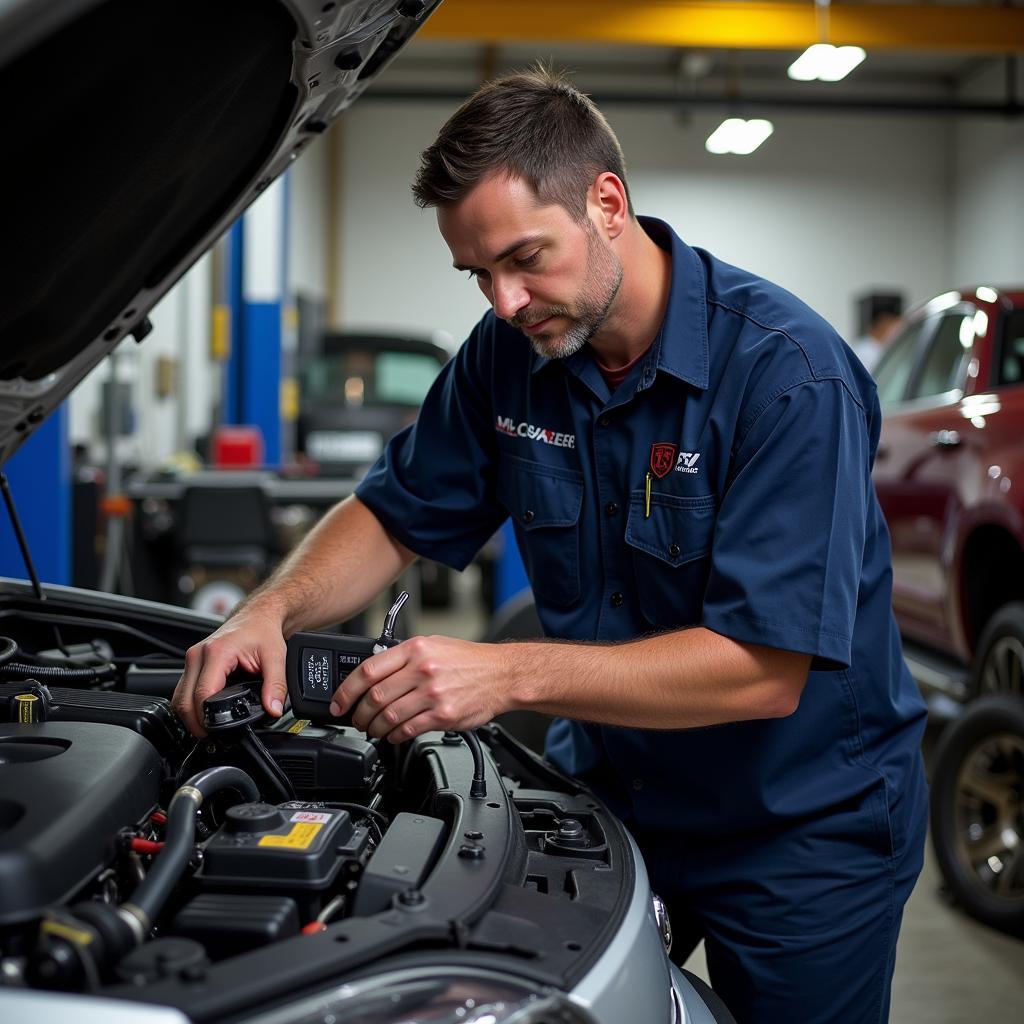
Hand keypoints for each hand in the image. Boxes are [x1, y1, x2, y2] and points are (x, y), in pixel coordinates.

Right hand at [172, 605, 287, 736]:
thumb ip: (276, 685)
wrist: (256, 616)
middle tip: (209, 736)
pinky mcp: (192, 663)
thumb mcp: (276, 658)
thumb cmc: (263, 632)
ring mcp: (192, 658)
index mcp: (218, 652)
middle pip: (184, 699)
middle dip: (194, 722)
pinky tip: (201, 712)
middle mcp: (199, 654)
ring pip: (178, 696)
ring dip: (188, 715)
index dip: (207, 717)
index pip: (203, 693)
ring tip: (206, 727)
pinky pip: (182, 689)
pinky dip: (188, 704)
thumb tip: (273, 709)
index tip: (215, 731)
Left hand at [334, 635, 509, 741]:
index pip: (368, 669)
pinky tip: (394, 735)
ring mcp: (433, 693)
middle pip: (375, 697)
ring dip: (375, 728)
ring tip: (373, 729)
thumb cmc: (470, 660)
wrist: (503, 674)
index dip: (346, 690)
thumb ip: (404, 657)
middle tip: (356, 720)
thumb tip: (374, 673)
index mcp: (416, 648)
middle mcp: (423, 669)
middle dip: (359, 714)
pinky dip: (395, 736)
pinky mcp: (443, 715)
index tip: (339, 702)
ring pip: (389, 716)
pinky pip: (409, 730)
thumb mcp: (434, 644)